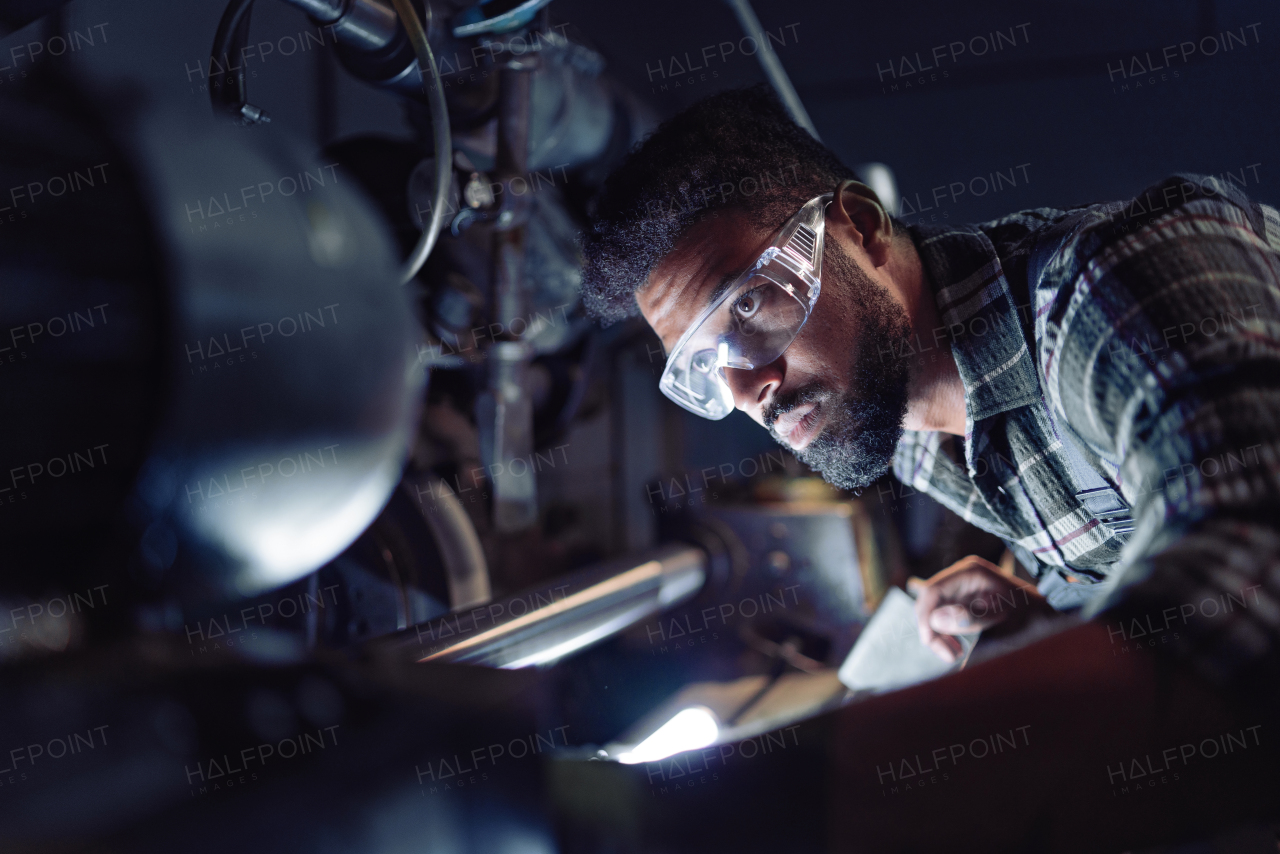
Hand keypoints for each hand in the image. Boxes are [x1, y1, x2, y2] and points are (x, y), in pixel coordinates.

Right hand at [910, 555, 1047, 662]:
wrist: (1052, 619)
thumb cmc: (1033, 617)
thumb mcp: (1004, 619)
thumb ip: (971, 618)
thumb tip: (936, 619)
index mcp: (970, 572)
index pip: (932, 592)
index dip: (926, 618)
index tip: (934, 645)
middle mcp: (961, 576)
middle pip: (929, 602)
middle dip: (932, 629)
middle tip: (949, 655)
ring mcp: (961, 588)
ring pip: (933, 611)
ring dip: (938, 634)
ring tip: (954, 655)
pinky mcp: (963, 602)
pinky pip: (944, 617)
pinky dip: (946, 635)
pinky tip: (957, 649)